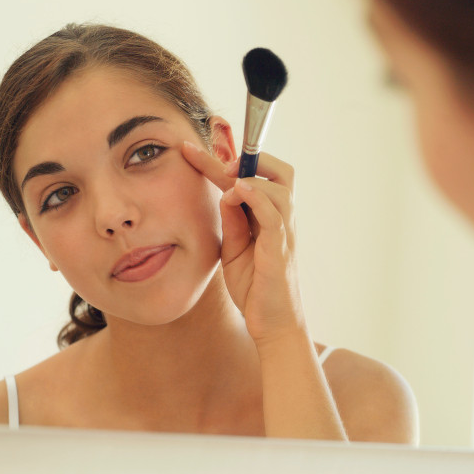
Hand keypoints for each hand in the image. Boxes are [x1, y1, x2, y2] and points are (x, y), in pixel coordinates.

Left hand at [181, 141, 305, 346]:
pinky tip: (237, 192)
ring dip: (251, 178)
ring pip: (280, 187)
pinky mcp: (280, 249)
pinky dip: (257, 197)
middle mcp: (282, 221)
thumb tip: (224, 193)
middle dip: (254, 158)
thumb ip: (232, 221)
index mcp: (269, 218)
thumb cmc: (255, 288)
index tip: (189, 149)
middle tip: (224, 164)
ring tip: (228, 185)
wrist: (272, 324)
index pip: (251, 179)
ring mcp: (284, 234)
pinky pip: (275, 214)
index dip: (221, 160)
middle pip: (282, 172)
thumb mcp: (234, 249)